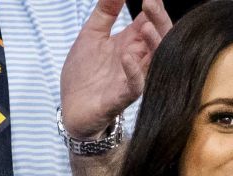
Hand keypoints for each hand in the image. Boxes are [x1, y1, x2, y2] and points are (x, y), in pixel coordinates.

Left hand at [60, 0, 171, 138]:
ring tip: (145, 26)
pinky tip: (126, 56)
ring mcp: (133, 78)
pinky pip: (136, 86)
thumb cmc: (85, 74)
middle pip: (161, 39)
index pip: (152, 22)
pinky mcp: (123, 97)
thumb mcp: (91, 34)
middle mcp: (138, 60)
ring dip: (154, 44)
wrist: (72, 108)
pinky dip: (134, 71)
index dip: (154, 8)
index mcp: (132, 44)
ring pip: (155, 61)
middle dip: (159, 20)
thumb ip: (105, 11)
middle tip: (151, 2)